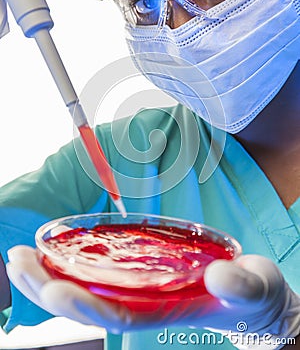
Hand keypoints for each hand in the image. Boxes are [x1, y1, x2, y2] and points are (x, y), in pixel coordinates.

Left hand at [6, 247, 299, 346]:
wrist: (254, 298)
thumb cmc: (253, 296)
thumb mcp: (254, 288)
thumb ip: (241, 285)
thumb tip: (221, 277)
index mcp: (166, 312)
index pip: (116, 313)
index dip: (82, 303)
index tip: (51, 286)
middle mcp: (145, 304)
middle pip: (88, 304)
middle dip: (49, 286)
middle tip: (18, 261)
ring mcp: (140, 292)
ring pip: (86, 291)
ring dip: (49, 276)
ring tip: (20, 257)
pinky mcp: (140, 278)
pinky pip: (98, 277)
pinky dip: (71, 266)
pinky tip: (53, 254)